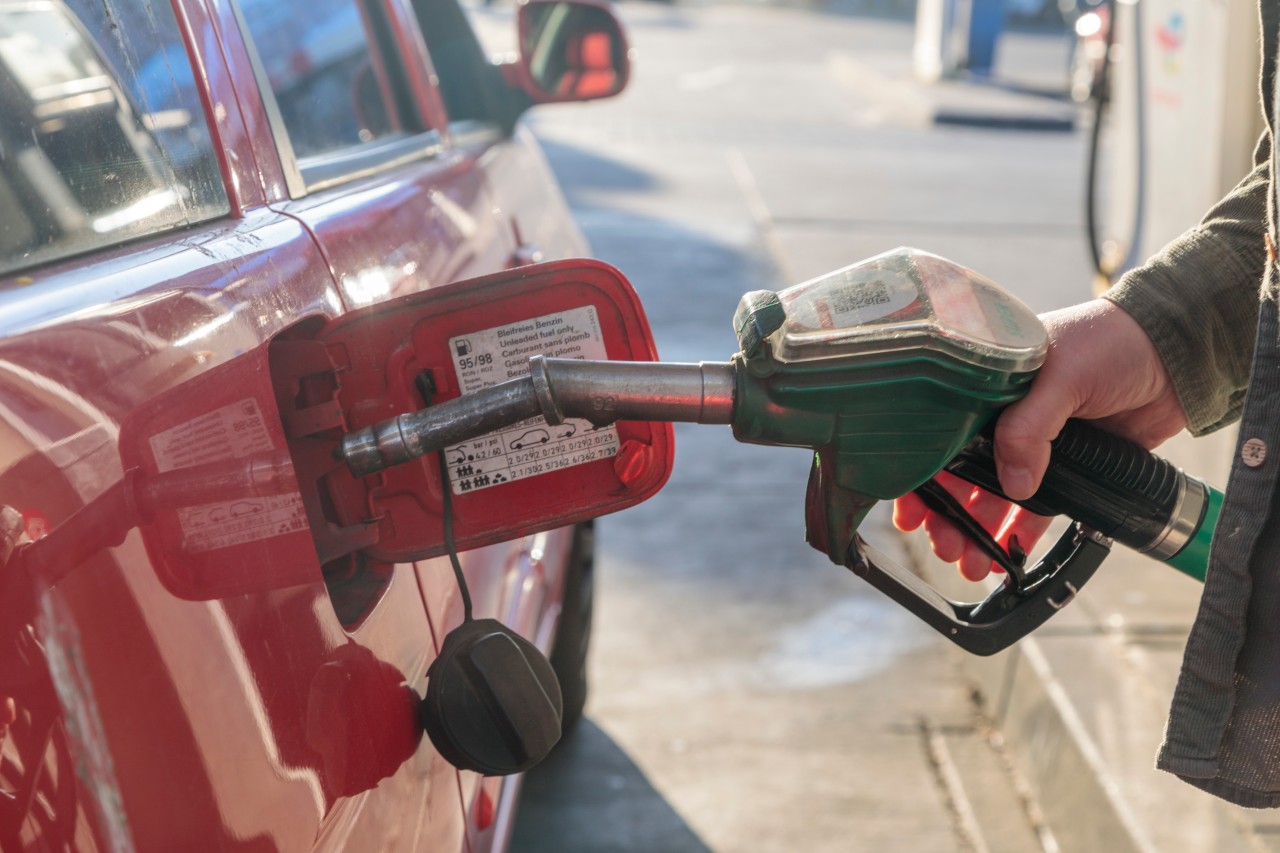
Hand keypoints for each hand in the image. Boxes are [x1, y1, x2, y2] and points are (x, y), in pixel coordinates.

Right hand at [894, 299, 1187, 580]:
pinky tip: (1004, 556)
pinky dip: (1018, 532)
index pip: (937, 432)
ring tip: (971, 563)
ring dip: (978, 531)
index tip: (911, 510)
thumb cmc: (1112, 341)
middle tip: (944, 546)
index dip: (920, 473)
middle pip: (959, 473)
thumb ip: (1030, 427)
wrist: (1176, 351)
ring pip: (992, 496)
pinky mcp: (1067, 465)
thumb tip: (1012, 485)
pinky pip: (1035, 507)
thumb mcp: (1061, 374)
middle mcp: (1001, 414)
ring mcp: (1034, 442)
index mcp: (985, 382)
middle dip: (948, 514)